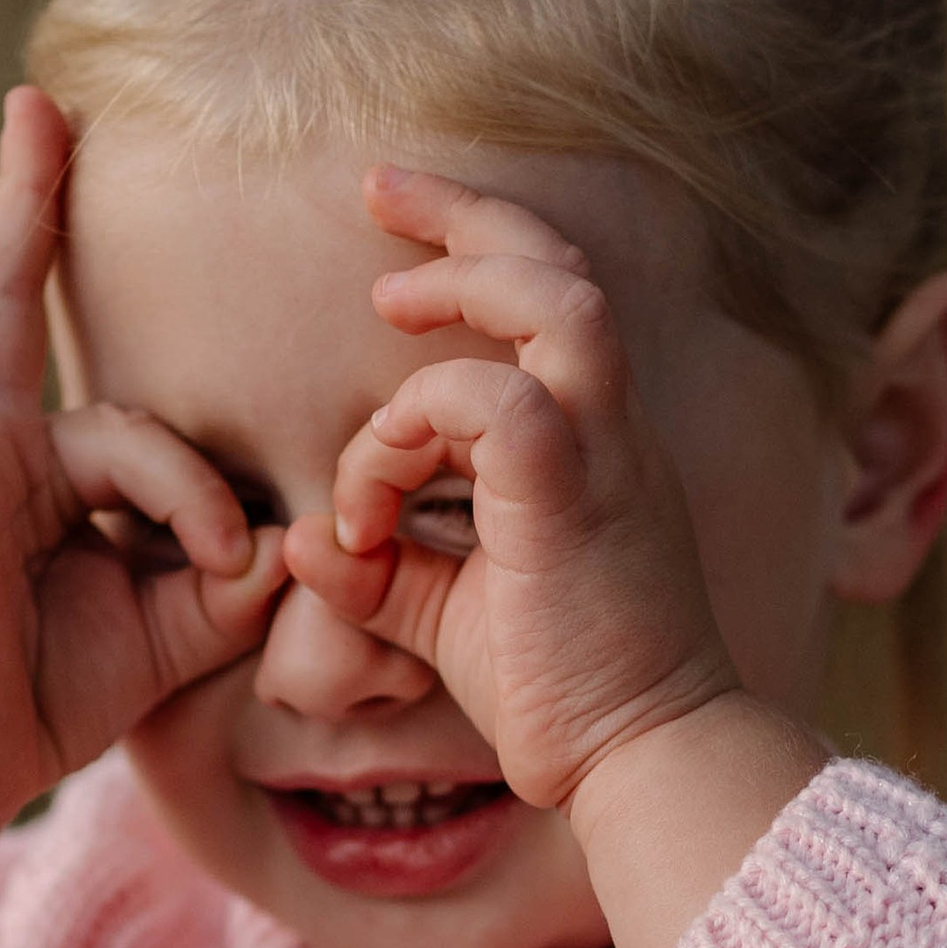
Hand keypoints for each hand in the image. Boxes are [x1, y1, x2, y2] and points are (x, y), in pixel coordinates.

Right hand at [0, 90, 284, 947]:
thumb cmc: (52, 690)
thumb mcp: (170, 627)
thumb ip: (232, 579)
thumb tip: (294, 538)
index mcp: (49, 461)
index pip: (140, 431)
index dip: (194, 493)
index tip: (234, 561)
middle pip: (0, 296)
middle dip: (23, 200)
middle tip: (37, 103)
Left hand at [281, 168, 826, 947]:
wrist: (644, 761)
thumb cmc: (562, 691)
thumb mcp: (451, 615)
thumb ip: (384, 568)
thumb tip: (301, 540)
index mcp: (591, 443)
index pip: (550, 301)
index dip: (475, 252)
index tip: (390, 258)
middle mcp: (609, 431)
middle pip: (560, 267)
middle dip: (465, 212)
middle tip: (378, 187)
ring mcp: (602, 457)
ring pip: (555, 304)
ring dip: (461, 288)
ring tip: (386, 305)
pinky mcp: (573, 498)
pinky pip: (495, 404)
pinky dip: (409, 434)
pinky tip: (368, 508)